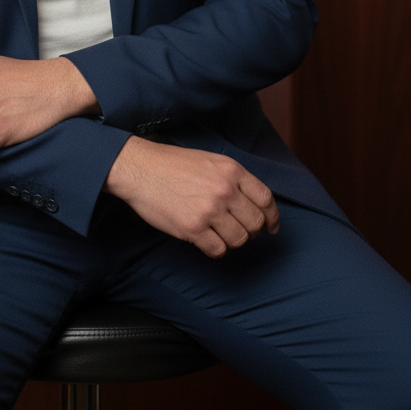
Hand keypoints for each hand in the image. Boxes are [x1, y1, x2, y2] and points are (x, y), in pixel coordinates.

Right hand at [104, 136, 278, 258]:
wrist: (138, 168)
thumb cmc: (170, 164)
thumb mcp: (209, 160)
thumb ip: (232, 178)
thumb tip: (251, 203)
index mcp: (231, 170)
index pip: (265, 199)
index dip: (272, 217)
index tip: (271, 227)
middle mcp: (224, 190)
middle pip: (255, 223)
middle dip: (251, 231)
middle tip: (238, 230)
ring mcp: (209, 210)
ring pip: (239, 240)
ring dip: (232, 240)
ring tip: (218, 233)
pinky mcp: (193, 228)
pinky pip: (218, 250)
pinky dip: (215, 248)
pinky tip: (205, 239)